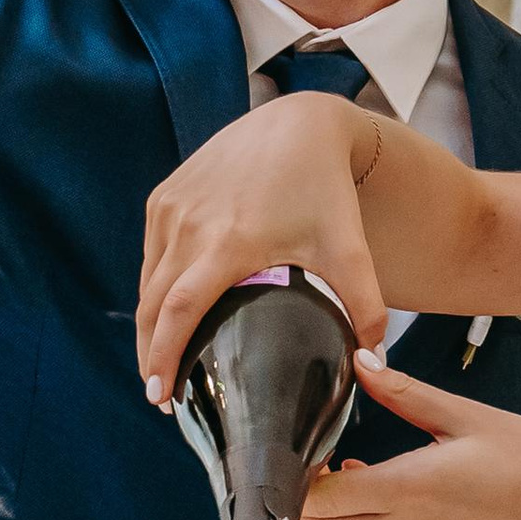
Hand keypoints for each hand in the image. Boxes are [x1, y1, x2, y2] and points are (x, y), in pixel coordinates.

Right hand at [138, 96, 383, 402]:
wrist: (299, 123)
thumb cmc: (326, 188)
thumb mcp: (350, 248)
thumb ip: (366, 307)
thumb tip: (373, 362)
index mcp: (226, 243)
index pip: (176, 312)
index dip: (162, 358)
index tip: (159, 396)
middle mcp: (188, 225)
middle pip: (151, 305)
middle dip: (149, 354)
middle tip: (160, 394)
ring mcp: (171, 207)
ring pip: (147, 280)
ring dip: (149, 323)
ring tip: (162, 359)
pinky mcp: (165, 195)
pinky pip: (152, 253)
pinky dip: (154, 286)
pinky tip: (168, 310)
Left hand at [303, 362, 520, 519]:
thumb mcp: (468, 416)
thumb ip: (405, 393)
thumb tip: (361, 362)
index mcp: (408, 490)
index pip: (319, 501)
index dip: (298, 478)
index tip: (304, 447)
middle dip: (306, 500)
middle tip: (316, 459)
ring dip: (338, 513)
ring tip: (353, 470)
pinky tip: (391, 491)